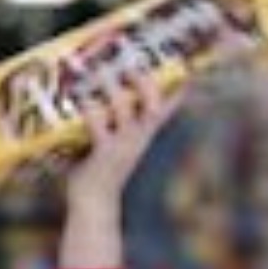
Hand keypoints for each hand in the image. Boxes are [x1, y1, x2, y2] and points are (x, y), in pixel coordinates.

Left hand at [63, 70, 180, 212]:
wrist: (94, 203)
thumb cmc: (99, 171)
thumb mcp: (108, 144)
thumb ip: (107, 124)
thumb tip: (91, 100)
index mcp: (142, 135)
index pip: (166, 108)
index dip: (176, 89)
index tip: (184, 68)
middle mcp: (137, 139)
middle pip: (155, 106)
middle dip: (146, 83)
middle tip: (132, 65)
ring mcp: (122, 146)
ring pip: (128, 112)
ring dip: (115, 90)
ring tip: (100, 72)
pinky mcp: (104, 154)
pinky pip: (99, 127)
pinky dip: (91, 111)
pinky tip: (83, 99)